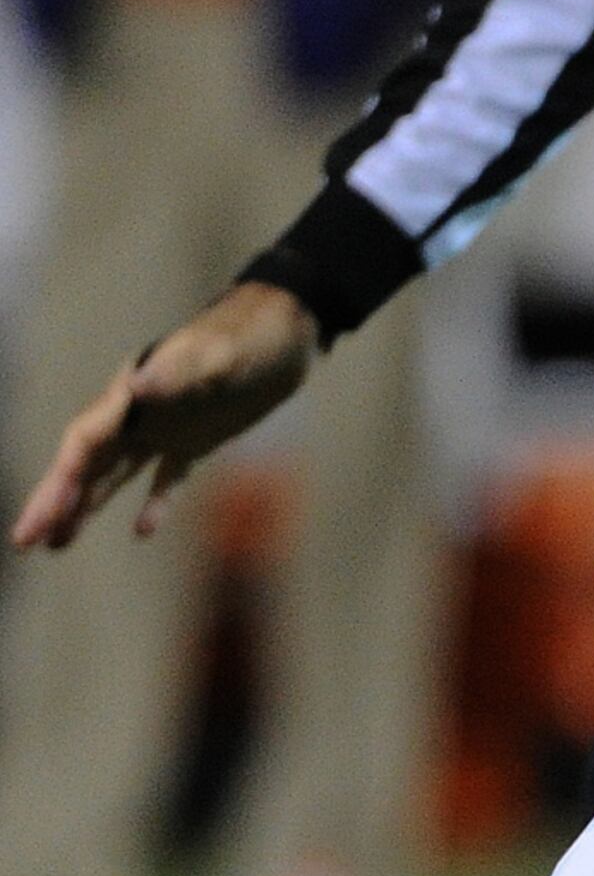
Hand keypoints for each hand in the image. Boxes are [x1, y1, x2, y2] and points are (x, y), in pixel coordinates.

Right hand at [13, 281, 319, 549]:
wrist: (286, 330)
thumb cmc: (251, 336)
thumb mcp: (218, 354)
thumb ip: (177, 372)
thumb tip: (134, 387)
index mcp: (131, 395)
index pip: (83, 444)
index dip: (60, 482)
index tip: (41, 518)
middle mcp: (137, 413)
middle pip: (86, 465)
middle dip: (55, 502)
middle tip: (24, 542)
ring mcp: (165, 427)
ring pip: (114, 474)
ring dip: (87, 507)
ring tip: (57, 545)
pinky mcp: (196, 438)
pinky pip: (167, 477)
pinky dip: (154, 503)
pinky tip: (142, 531)